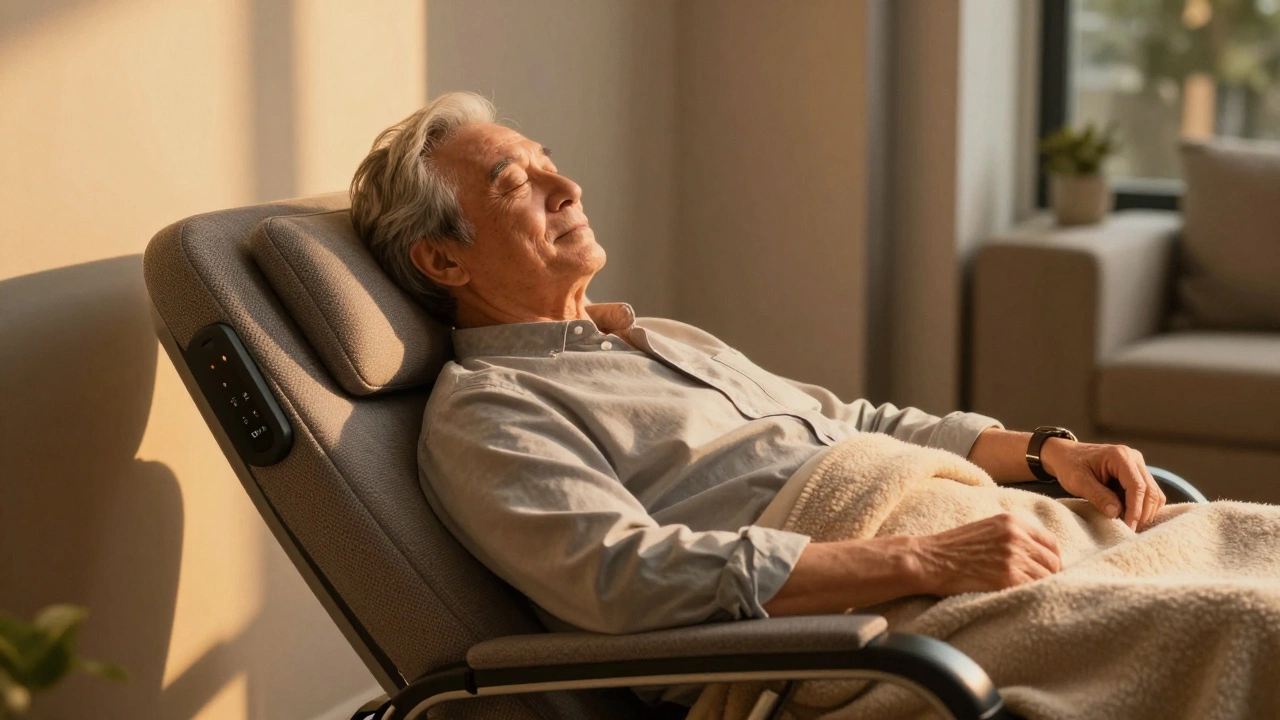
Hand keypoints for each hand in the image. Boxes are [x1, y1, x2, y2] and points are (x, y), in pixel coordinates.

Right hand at [911, 513, 1061, 595]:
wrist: (929, 559)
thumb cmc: (953, 548)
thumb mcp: (987, 529)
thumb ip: (1013, 536)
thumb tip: (1039, 556)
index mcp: (1013, 522)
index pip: (1051, 544)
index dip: (1050, 560)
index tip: (1042, 571)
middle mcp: (1017, 536)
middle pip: (1053, 563)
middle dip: (1046, 576)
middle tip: (1031, 586)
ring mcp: (1014, 556)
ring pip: (1046, 579)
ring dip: (1037, 588)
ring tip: (1021, 592)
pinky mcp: (1008, 577)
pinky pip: (1034, 590)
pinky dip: (1029, 595)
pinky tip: (1015, 596)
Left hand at [1041, 439, 1165, 530]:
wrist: (1066, 455)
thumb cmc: (1070, 466)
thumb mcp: (1078, 481)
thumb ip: (1098, 496)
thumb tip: (1116, 514)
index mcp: (1119, 456)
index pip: (1136, 486)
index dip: (1135, 509)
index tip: (1129, 527)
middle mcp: (1134, 458)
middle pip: (1150, 490)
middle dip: (1143, 513)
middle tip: (1131, 531)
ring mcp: (1138, 465)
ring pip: (1154, 493)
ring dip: (1146, 512)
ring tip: (1130, 526)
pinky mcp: (1137, 474)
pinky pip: (1149, 493)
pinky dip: (1144, 507)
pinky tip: (1131, 517)